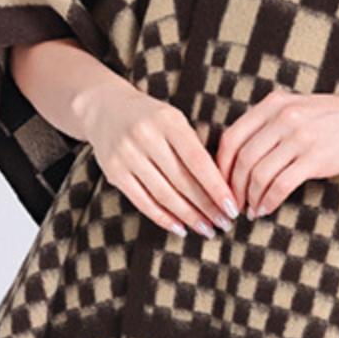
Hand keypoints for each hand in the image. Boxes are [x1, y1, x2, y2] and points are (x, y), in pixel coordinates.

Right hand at [80, 81, 239, 238]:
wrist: (105, 108)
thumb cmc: (152, 119)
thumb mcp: (175, 120)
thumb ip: (195, 147)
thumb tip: (224, 187)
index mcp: (169, 121)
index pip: (198, 161)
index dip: (217, 187)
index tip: (233, 207)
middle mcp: (146, 136)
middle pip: (182, 181)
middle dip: (207, 207)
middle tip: (225, 224)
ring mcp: (127, 155)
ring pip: (163, 194)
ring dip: (188, 217)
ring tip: (207, 229)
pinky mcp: (114, 171)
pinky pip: (142, 201)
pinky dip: (163, 218)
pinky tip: (181, 228)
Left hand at [215, 88, 338, 217]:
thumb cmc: (338, 117)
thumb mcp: (299, 108)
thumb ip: (271, 123)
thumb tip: (240, 156)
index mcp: (274, 104)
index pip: (231, 137)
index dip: (221, 166)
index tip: (220, 183)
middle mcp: (283, 117)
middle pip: (242, 159)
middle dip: (232, 188)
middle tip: (233, 204)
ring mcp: (299, 137)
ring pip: (258, 175)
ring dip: (250, 198)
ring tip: (250, 210)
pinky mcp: (316, 158)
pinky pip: (280, 186)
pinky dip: (268, 202)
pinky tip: (267, 209)